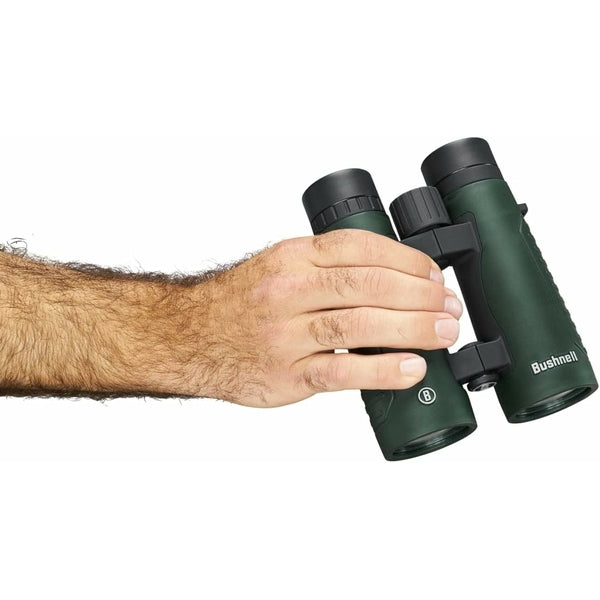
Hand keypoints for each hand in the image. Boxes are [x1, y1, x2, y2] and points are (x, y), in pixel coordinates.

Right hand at [187, 229, 461, 406]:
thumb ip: (326, 268)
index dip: (407, 260)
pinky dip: (380, 370)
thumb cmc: (239, 302)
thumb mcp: (278, 267)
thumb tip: (391, 277)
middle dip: (419, 296)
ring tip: (443, 333)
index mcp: (293, 257)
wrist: (188, 335)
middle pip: (368, 285)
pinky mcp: (285, 373)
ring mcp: (285, 333)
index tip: (433, 274)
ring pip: (359, 324)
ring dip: (411, 328)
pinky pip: (339, 370)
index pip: (360, 247)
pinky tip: (410, 368)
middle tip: (449, 307)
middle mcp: (289, 290)